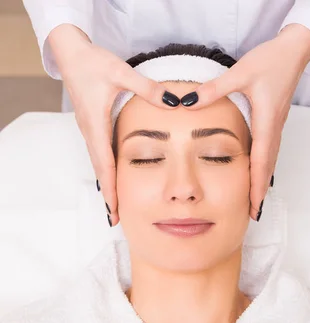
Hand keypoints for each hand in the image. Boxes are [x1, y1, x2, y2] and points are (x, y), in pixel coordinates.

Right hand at [48, 25, 177, 225]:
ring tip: (115, 207)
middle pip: (101, 172)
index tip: (114, 210)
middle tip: (114, 219)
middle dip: (108, 196)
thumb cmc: (93, 63)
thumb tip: (174, 102)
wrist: (71, 53)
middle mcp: (91, 133)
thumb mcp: (122, 73)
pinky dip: (106, 172)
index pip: (105, 165)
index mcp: (97, 126)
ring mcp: (91, 131)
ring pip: (100, 165)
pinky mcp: (92, 126)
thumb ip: (148, 89)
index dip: (110, 190)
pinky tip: (113, 180)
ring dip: (107, 186)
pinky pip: (100, 155)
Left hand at [182, 24, 309, 220]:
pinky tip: (257, 174)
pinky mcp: (274, 122)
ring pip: (269, 162)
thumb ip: (213, 89)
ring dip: (262, 183)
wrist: (295, 49)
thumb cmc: (271, 60)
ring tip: (254, 201)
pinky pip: (269, 152)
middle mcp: (273, 129)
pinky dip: (263, 168)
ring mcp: (275, 127)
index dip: (256, 186)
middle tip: (253, 214)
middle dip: (260, 192)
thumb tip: (187, 102)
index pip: (260, 162)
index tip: (253, 205)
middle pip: (267, 169)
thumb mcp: (240, 73)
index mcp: (266, 122)